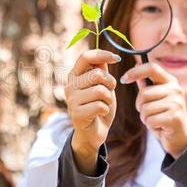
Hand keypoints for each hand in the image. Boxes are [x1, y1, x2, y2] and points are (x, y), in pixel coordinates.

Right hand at [65, 50, 120, 173]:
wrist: (93, 132)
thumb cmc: (98, 106)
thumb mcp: (102, 86)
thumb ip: (101, 71)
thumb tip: (106, 56)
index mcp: (75, 75)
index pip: (86, 57)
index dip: (102, 54)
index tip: (117, 58)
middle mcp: (70, 85)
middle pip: (97, 75)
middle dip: (110, 83)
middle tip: (109, 92)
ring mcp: (71, 100)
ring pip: (100, 91)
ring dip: (108, 99)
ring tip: (104, 104)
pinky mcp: (76, 114)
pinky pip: (100, 106)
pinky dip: (106, 110)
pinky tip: (100, 114)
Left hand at [120, 62, 186, 158]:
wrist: (179, 137)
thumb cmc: (164, 115)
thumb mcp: (156, 98)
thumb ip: (147, 85)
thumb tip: (137, 66)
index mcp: (170, 82)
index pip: (152, 68)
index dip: (135, 71)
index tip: (123, 79)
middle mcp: (176, 90)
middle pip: (144, 93)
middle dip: (140, 106)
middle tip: (149, 113)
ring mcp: (177, 103)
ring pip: (145, 108)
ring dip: (145, 117)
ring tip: (156, 119)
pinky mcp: (175, 117)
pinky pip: (150, 119)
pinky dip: (150, 125)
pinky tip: (160, 126)